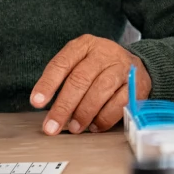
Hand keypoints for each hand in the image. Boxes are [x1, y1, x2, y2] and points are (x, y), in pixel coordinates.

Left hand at [30, 35, 147, 134]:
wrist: (136, 65)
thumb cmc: (100, 68)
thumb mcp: (81, 63)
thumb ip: (65, 80)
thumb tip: (48, 109)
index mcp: (84, 45)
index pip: (62, 63)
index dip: (48, 84)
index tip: (36, 103)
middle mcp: (104, 53)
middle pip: (80, 79)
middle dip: (64, 107)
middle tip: (52, 127)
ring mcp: (122, 67)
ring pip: (100, 91)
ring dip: (84, 113)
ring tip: (74, 128)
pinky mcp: (137, 84)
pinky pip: (119, 103)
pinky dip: (104, 118)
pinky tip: (95, 125)